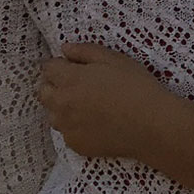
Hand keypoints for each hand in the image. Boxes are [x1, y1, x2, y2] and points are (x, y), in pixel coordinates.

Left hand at [37, 43, 183, 159]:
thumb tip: (65, 49)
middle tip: (75, 84)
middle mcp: (61, 104)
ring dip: (61, 107)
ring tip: (84, 105)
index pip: (48, 68)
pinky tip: (94, 122)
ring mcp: (67, 127)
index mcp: (69, 80)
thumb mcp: (115, 59)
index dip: (59, 64)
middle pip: (43, 92)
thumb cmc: (136, 86)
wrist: (151, 125)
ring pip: (52, 114)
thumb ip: (86, 51)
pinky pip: (67, 132)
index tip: (71, 65)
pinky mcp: (76, 144)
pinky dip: (74, 126)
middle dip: (53, 85)